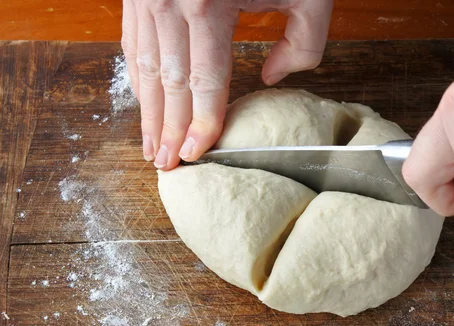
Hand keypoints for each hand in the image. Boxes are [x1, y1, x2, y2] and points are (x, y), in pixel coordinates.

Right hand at [121, 0, 332, 169]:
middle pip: (170, 84)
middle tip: (166, 164)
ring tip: (150, 146)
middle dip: (168, 129)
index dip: (202, 124)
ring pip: (145, 67)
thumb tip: (271, 77)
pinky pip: (134, 40)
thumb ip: (304, 43)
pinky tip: (145, 100)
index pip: (205, 84)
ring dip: (148, 111)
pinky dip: (139, 75)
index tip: (198, 154)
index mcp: (208, 4)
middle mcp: (168, 1)